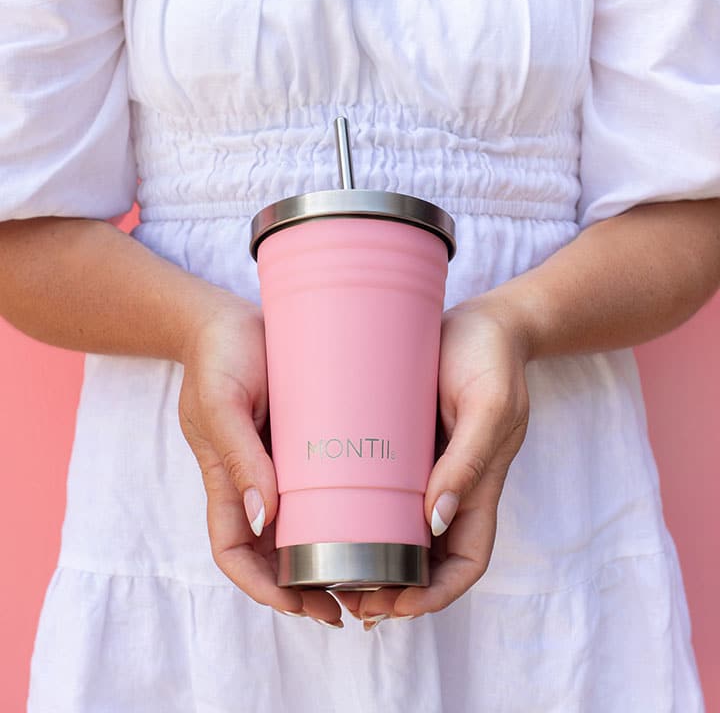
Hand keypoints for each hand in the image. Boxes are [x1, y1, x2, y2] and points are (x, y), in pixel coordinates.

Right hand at [179, 296, 341, 625]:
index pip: (233, 552)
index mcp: (226, 480)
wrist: (232, 319)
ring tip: (368, 578)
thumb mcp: (223, 403)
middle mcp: (254, 480)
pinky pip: (321, 486)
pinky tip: (373, 521)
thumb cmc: (219, 357)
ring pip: (299, 527)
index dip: (261, 586)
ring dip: (326, 558)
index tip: (300, 604)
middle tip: (349, 606)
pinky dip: (340, 513)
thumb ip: (240, 455)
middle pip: (271, 553)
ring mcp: (279, 463)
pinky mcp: (305, 440)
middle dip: (303, 587)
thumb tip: (264, 520)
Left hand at [337, 297, 529, 625]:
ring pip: (400, 531)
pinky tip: (328, 518)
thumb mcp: (488, 406)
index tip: (397, 607)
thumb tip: (435, 523)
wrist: (479, 321)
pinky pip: (382, 489)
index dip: (437, 594)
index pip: (465, 561)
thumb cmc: (490, 359)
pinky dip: (361, 514)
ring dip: (373, 560)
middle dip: (395, 590)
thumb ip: (469, 461)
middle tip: (349, 598)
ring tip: (331, 573)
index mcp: (478, 487)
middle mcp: (449, 486)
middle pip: (427, 559)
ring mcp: (424, 467)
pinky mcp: (400, 443)